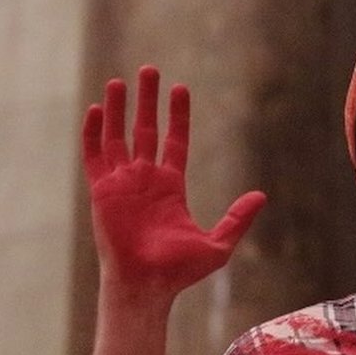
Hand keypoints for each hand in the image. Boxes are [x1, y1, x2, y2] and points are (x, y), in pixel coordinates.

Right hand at [83, 65, 266, 296]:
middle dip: (148, 101)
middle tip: (151, 70)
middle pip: (145, 130)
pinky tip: (98, 109)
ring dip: (119, 109)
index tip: (180, 89)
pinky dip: (94, 133)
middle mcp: (145, 180)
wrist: (148, 284)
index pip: (174, 142)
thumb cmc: (180, 271)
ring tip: (121, 80)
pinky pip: (95, 156)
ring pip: (118, 137)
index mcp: (171, 187)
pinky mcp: (102, 191)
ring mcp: (122, 184)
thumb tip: (262, 195)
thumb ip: (237, 217)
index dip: (177, 116)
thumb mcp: (218, 243)